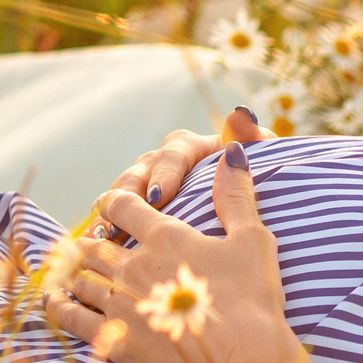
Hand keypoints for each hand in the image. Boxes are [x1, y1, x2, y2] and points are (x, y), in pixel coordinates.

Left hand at [48, 142, 291, 362]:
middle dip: (89, 239)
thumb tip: (232, 151)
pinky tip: (55, 301)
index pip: (123, 206)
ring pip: (79, 277)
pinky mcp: (112, 338)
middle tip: (89, 239)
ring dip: (73, 271)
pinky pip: (70, 315)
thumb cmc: (255, 299)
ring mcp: (118, 303)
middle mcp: (133, 265)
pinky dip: (58, 304)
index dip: (115, 202)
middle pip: (94, 243)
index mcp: (166, 237)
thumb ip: (236, 195)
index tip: (114, 203)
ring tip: (70, 269)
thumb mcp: (254, 240)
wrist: (246, 360)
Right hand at [88, 105, 264, 240]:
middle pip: (139, 172)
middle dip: (128, 195)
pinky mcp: (141, 213)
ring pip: (122, 195)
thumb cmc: (262, 178)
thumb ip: (252, 137)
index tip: (159, 196)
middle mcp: (163, 164)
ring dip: (110, 214)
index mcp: (191, 148)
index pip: (173, 154)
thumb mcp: (263, 158)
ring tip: (103, 234)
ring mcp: (148, 187)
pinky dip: (108, 230)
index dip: (164, 174)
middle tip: (122, 215)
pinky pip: (119, 218)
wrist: (259, 207)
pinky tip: (100, 248)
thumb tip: (242, 114)